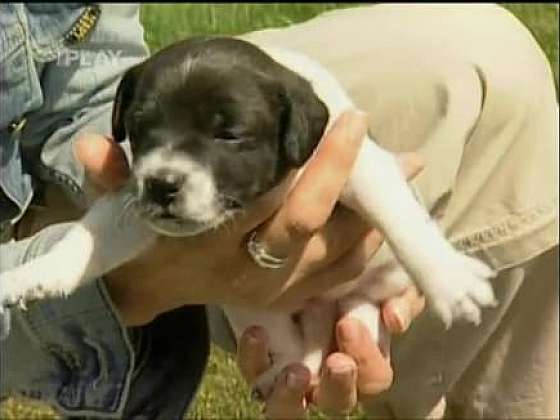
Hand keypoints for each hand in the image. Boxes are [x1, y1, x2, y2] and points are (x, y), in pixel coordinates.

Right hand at [74, 110, 421, 324]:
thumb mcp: (122, 208)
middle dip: (361, 187)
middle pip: (321, 230)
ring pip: (341, 258)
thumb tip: (91, 145)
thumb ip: (113, 178)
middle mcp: (252, 273)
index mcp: (217, 246)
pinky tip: (379, 219)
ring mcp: (274, 292)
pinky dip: (365, 250)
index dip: (323, 164)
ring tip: (402, 176)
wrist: (152, 288)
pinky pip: (339, 278)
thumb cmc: (144, 241)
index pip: (284, 205)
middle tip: (399, 153)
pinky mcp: (287, 300)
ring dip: (374, 217)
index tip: (351, 120)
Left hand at [237, 287, 424, 417]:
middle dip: (340, 384)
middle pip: (338, 401)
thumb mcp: (384, 282)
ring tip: (296, 373)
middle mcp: (327, 377)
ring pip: (291, 409)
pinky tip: (256, 333)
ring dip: (294, 396)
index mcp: (362, 363)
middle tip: (337, 361)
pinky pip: (254, 371)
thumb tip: (394, 319)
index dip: (366, 359)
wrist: (307, 261)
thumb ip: (401, 299)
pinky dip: (254, 357)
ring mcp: (292, 375)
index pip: (373, 379)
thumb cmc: (353, 278)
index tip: (350, 324)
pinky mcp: (260, 362)